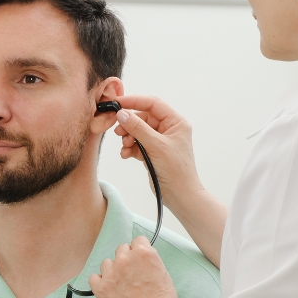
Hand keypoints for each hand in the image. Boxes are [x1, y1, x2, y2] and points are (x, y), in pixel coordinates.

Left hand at [90, 236, 208, 297]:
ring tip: (121, 285)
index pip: (136, 241)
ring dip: (112, 271)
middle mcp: (125, 259)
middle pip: (121, 249)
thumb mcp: (162, 272)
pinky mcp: (101, 287)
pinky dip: (100, 282)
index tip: (138, 260)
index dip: (139, 251)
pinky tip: (109, 290)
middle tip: (131, 274)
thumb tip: (139, 257)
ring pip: (107, 263)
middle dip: (125, 259)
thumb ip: (148, 260)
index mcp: (143, 253)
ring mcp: (111, 273)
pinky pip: (94, 277)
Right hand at [111, 95, 202, 210]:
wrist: (180, 196)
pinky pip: (137, 143)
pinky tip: (126, 155)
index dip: (134, 101)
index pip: (152, 104)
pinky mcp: (152, 152)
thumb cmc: (176, 171)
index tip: (117, 104)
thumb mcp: (156, 146)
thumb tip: (122, 114)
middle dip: (129, 124)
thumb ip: (138, 128)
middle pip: (143, 118)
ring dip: (128, 138)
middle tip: (117, 132)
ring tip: (125, 147)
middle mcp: (168, 129)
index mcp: (176, 122)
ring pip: (138, 131)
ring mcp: (160, 141)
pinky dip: (130, 148)